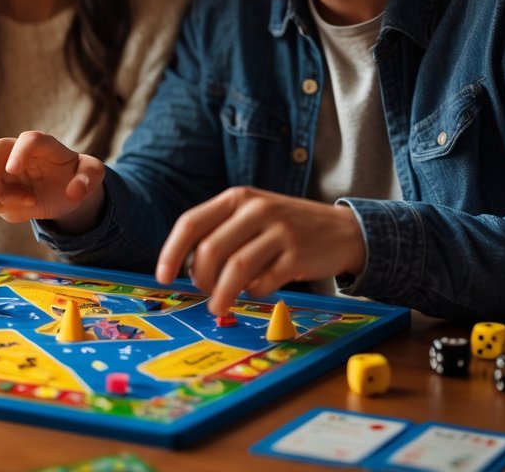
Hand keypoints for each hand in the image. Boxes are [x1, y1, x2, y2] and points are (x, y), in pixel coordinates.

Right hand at [0, 131, 105, 230]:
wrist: (62, 193)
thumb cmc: (75, 178)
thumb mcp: (92, 175)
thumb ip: (90, 178)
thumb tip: (75, 191)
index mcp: (44, 146)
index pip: (30, 139)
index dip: (20, 151)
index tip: (13, 170)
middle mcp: (17, 151)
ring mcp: (1, 167)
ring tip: (1, 207)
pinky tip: (3, 208)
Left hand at [155, 186, 366, 314]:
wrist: (342, 230)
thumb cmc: (285, 227)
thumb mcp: (252, 216)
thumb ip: (221, 234)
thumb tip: (187, 268)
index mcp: (237, 198)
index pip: (191, 223)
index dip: (171, 252)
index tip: (162, 277)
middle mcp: (256, 209)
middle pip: (210, 250)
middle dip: (200, 278)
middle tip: (204, 292)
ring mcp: (279, 231)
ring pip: (235, 269)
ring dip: (222, 294)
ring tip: (219, 306)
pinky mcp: (297, 255)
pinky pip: (263, 282)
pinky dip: (254, 293)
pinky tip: (258, 289)